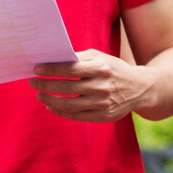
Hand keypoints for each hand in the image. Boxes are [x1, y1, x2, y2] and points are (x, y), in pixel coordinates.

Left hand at [29, 49, 148, 121]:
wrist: (141, 88)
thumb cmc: (113, 69)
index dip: (50, 70)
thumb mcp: (99, 57)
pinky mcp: (104, 116)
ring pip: (69, 105)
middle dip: (45, 85)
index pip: (69, 70)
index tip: (35, 69)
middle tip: (32, 82)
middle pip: (66, 88)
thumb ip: (78, 58)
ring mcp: (103, 103)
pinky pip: (76, 116)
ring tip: (39, 95)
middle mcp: (102, 87)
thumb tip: (52, 60)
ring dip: (49, 100)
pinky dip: (60, 111)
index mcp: (100, 68)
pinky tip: (50, 106)